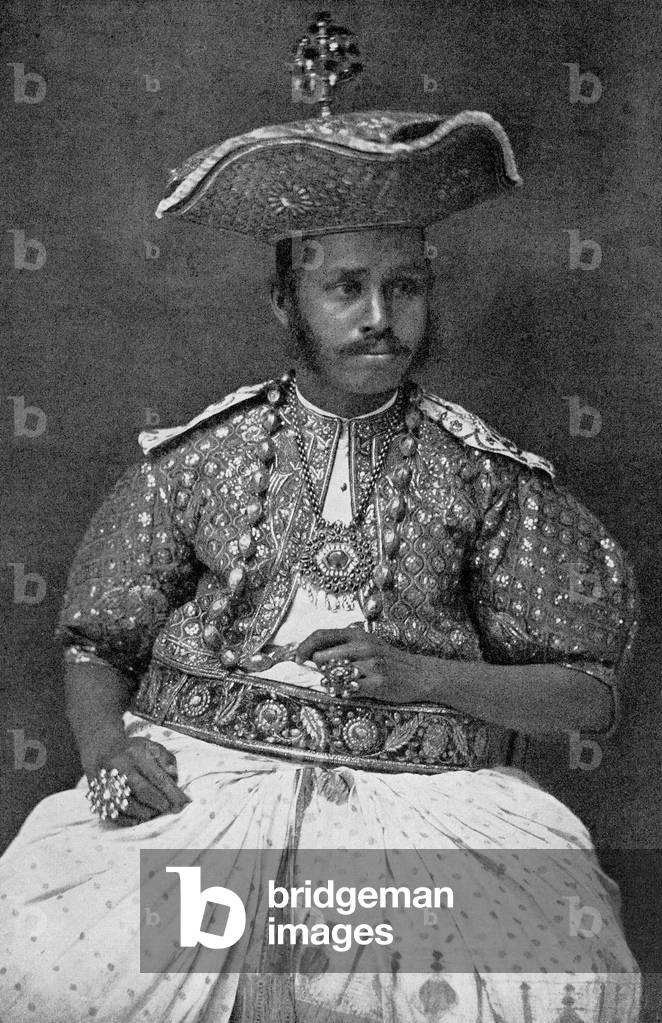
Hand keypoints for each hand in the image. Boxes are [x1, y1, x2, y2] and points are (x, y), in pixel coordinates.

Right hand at [85, 735, 190, 825]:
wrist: (102, 751)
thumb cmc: (134, 752)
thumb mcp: (153, 747)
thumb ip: (167, 760)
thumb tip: (174, 777)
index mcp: (134, 753)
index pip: (157, 776)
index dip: (172, 792)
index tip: (183, 803)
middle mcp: (118, 766)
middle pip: (142, 791)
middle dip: (160, 803)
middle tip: (172, 810)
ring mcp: (104, 782)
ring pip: (128, 805)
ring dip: (146, 812)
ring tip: (156, 812)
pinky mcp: (97, 797)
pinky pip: (114, 814)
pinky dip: (130, 819)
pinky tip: (141, 818)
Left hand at [295, 627, 417, 702]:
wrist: (419, 674)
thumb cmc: (389, 659)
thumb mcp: (368, 644)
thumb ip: (345, 645)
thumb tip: (313, 653)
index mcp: (358, 635)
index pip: (321, 635)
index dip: (304, 647)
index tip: (297, 658)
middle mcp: (363, 647)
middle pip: (322, 657)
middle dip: (317, 668)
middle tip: (322, 674)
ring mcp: (370, 666)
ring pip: (334, 674)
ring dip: (329, 681)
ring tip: (337, 683)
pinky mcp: (377, 684)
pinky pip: (348, 690)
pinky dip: (341, 692)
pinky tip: (345, 692)